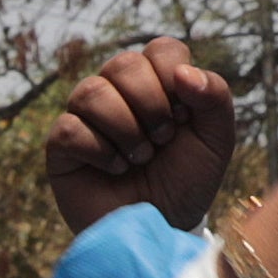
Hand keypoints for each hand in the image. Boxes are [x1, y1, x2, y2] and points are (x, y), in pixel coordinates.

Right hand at [42, 36, 241, 236]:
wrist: (160, 229)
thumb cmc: (185, 183)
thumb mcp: (216, 141)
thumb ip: (215, 97)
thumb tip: (182, 71)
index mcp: (157, 83)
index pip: (161, 49)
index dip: (173, 77)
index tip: (184, 116)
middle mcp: (118, 92)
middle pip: (124, 64)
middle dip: (151, 104)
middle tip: (162, 139)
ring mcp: (86, 116)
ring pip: (91, 90)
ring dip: (125, 128)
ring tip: (139, 158)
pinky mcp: (61, 145)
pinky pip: (69, 127)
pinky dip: (99, 151)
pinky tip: (114, 170)